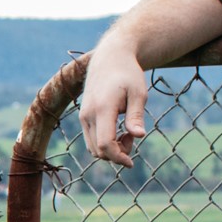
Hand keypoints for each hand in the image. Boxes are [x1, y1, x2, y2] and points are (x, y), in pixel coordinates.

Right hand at [78, 45, 150, 165]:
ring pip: (93, 148)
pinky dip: (104, 143)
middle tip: (133, 136)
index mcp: (103, 109)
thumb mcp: (138, 93)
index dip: (118, 157)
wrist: (109, 58)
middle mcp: (88, 115)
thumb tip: (139, 136)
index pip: (105, 144)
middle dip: (117, 153)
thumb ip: (136, 116)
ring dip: (110, 149)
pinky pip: (91, 140)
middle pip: (99, 150)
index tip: (131, 162)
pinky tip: (118, 131)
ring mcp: (83, 116)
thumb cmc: (128, 74)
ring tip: (126, 133)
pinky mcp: (83, 116)